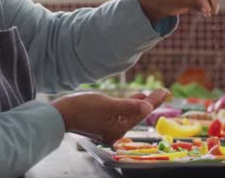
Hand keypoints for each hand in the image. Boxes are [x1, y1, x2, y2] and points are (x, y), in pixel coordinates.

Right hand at [51, 88, 169, 143]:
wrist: (59, 114)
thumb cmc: (81, 108)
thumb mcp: (107, 104)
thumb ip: (129, 105)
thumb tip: (149, 107)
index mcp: (117, 130)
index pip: (140, 113)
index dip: (153, 101)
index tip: (165, 91)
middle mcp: (114, 133)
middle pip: (135, 115)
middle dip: (149, 103)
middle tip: (162, 91)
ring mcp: (107, 129)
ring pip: (127, 114)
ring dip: (138, 104)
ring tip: (150, 94)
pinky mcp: (100, 125)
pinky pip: (118, 115)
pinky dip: (126, 106)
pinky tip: (133, 99)